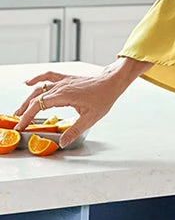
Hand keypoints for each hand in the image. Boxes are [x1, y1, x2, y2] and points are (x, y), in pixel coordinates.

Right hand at [13, 59, 150, 147]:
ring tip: (20, 109)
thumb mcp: (90, 119)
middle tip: (18, 121)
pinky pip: (48, 77)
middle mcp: (61, 86)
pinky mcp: (66, 79)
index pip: (40, 105)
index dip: (28, 116)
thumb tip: (62, 142)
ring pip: (39, 88)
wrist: (111, 82)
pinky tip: (28, 83)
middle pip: (36, 97)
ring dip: (28, 98)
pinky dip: (37, 79)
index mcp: (64, 95)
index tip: (22, 126)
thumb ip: (74, 131)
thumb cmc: (103, 98)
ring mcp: (63, 81)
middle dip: (25, 110)